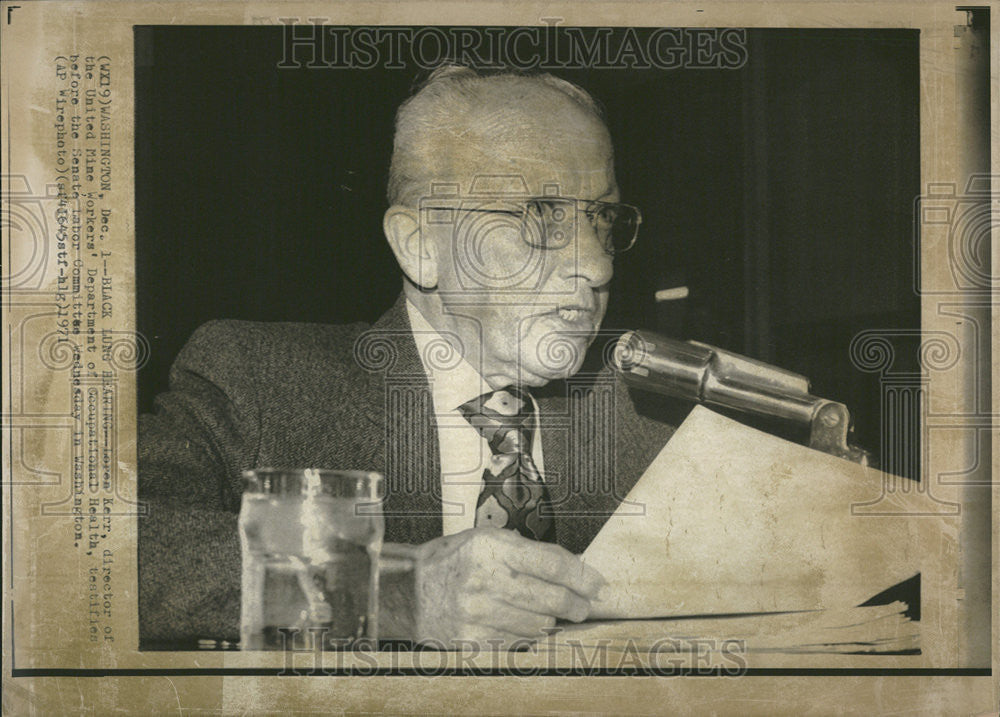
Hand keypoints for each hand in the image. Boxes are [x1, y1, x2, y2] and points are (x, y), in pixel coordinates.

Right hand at [412, 527, 604, 646]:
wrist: (406, 593)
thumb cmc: (449, 562)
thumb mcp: (483, 540)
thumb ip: (525, 550)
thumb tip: (571, 565)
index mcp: (489, 547)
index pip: (551, 564)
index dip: (582, 576)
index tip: (597, 584)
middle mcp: (483, 579)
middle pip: (550, 598)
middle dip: (575, 603)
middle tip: (583, 605)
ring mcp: (477, 613)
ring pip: (538, 624)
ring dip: (550, 621)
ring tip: (548, 614)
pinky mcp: (472, 640)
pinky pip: (517, 642)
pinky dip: (527, 636)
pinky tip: (523, 626)